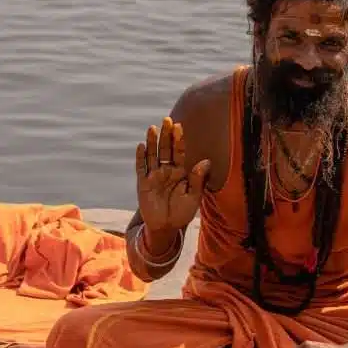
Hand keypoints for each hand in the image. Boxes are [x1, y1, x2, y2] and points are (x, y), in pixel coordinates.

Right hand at [135, 117, 209, 235]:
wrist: (166, 228)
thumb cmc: (182, 212)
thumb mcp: (194, 197)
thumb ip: (198, 179)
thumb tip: (206, 161)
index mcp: (180, 172)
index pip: (179, 152)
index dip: (178, 139)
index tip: (179, 126)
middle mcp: (166, 170)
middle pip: (165, 148)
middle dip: (166, 134)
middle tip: (167, 119)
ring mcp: (154, 176)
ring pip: (152, 154)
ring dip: (152, 141)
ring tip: (152, 128)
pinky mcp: (143, 184)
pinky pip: (141, 168)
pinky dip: (141, 157)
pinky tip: (141, 146)